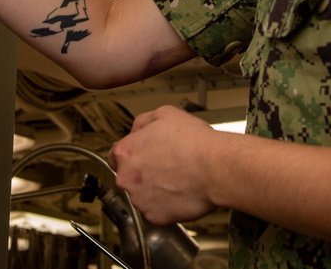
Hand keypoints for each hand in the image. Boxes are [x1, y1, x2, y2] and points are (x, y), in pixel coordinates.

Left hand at [108, 105, 221, 224]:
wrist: (215, 167)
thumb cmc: (194, 142)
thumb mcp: (165, 114)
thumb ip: (142, 122)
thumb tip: (136, 130)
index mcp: (126, 152)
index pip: (115, 156)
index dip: (131, 154)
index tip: (142, 155)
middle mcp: (127, 178)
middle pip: (128, 176)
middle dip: (143, 172)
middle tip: (165, 165)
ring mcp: (140, 200)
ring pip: (142, 195)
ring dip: (154, 189)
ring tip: (176, 177)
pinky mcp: (155, 217)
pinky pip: (156, 210)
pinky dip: (166, 204)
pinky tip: (180, 191)